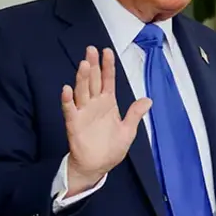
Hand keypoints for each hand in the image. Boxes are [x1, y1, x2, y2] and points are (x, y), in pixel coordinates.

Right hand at [60, 46, 150, 194]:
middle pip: (92, 81)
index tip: (107, 51)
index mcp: (107, 103)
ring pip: (81, 91)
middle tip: (91, 49)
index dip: (107, 66)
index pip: (108, 80)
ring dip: (81, 78)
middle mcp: (94, 104)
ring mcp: (83, 113)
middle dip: (92, 65)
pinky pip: (70, 110)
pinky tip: (66, 89)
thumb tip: (148, 100)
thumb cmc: (111, 148)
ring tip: (83, 64)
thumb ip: (135, 114)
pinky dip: (67, 100)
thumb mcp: (128, 131)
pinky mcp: (74, 124)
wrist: (97, 166)